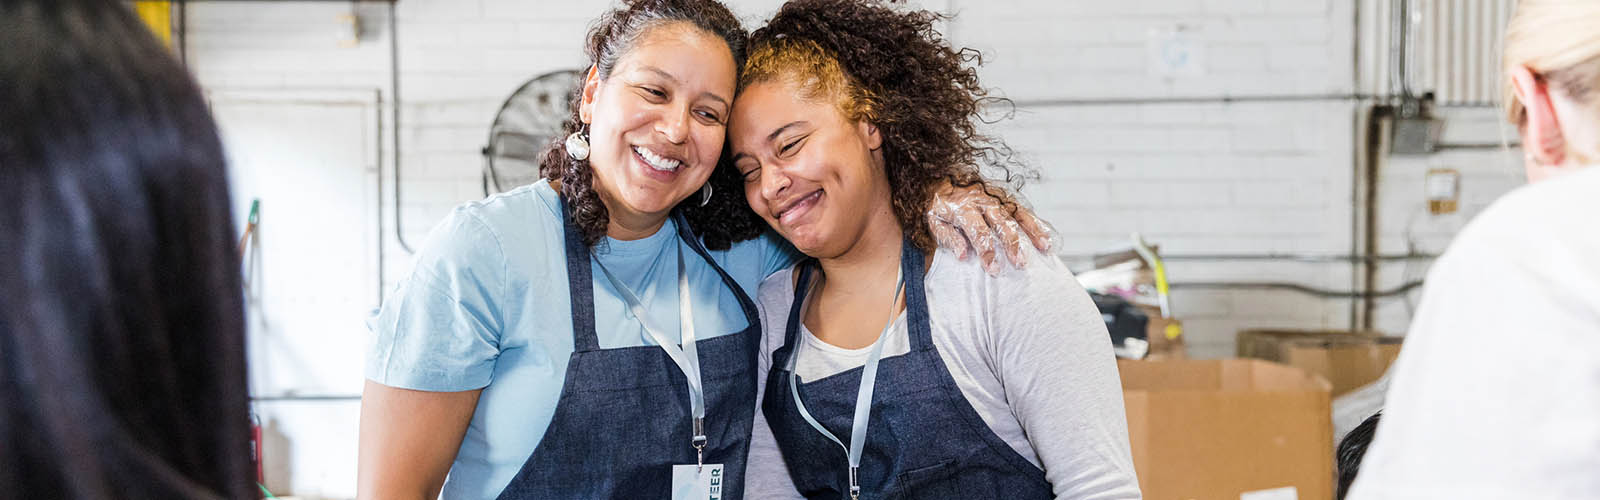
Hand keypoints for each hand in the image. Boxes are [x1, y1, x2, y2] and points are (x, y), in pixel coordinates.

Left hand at [927, 183, 1055, 273]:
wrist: (941, 178)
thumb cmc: (939, 206)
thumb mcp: (934, 221)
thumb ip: (948, 238)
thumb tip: (963, 256)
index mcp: (963, 208)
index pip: (978, 232)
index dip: (987, 251)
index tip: (994, 269)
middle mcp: (982, 200)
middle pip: (1001, 223)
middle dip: (1011, 243)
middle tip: (1019, 263)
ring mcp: (995, 197)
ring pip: (1016, 214)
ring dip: (1031, 231)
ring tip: (1043, 247)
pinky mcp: (1004, 197)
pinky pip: (1022, 209)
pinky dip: (1035, 223)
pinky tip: (1046, 237)